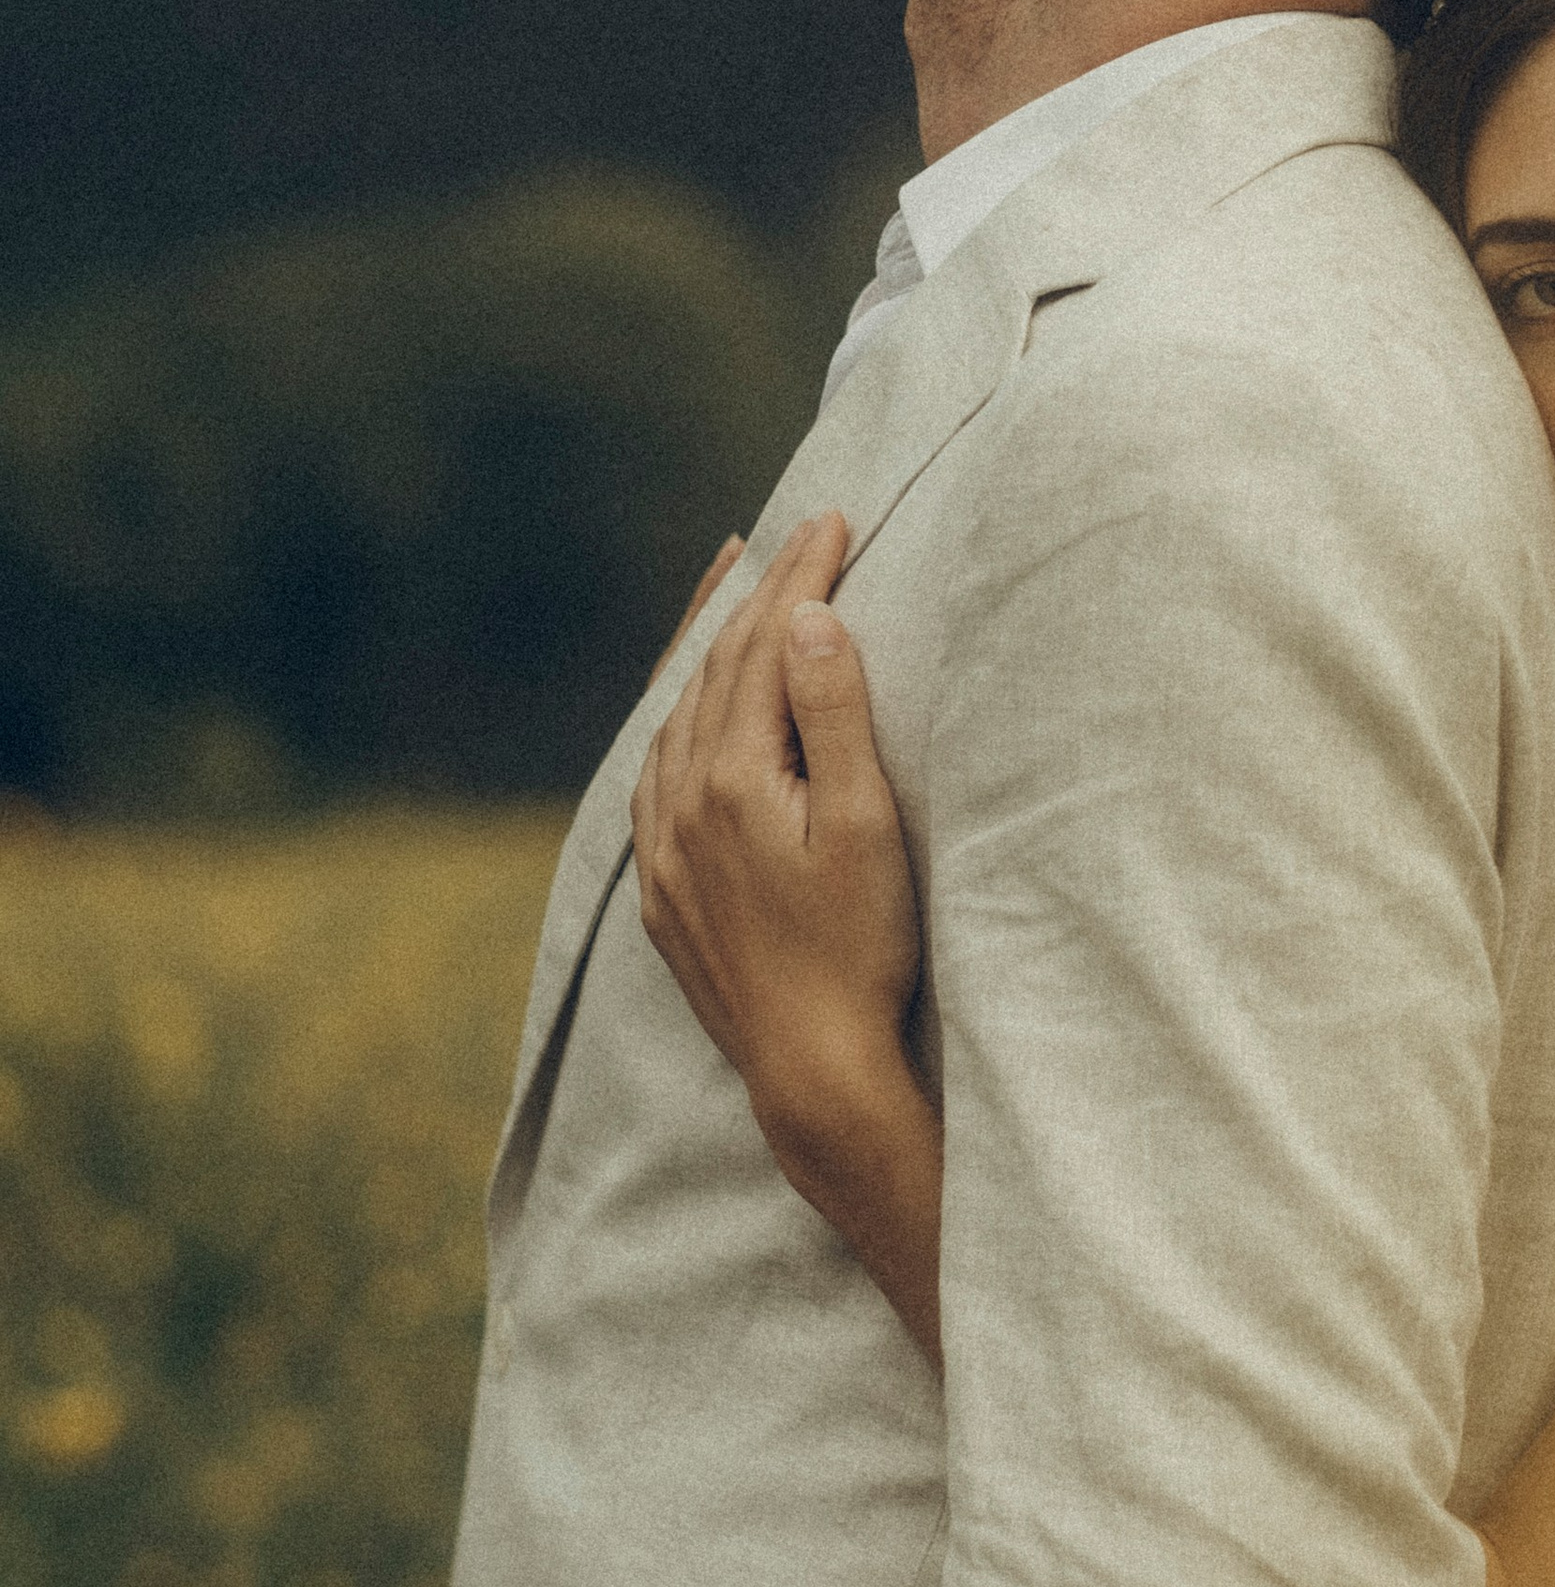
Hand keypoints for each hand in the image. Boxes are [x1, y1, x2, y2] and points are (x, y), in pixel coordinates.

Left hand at [632, 513, 946, 1361]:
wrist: (811, 1069)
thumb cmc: (859, 948)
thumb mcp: (866, 823)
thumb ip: (834, 714)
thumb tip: (808, 617)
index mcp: (728, 776)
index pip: (762, 645)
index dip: (801, 574)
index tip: (835, 516)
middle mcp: (678, 802)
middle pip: (714, 671)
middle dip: (759, 597)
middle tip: (800, 534)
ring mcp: (664, 848)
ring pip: (676, 717)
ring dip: (711, 651)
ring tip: (738, 597)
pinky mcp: (665, 888)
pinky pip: (657, 771)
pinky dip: (679, 718)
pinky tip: (694, 712)